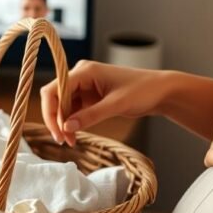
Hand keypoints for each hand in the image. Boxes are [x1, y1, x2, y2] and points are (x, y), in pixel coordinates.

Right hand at [41, 60, 165, 146]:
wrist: (160, 91)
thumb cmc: (143, 91)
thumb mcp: (117, 105)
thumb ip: (91, 115)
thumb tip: (66, 127)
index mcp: (85, 71)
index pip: (54, 89)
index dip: (52, 111)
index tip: (59, 132)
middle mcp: (81, 75)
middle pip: (55, 97)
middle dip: (56, 119)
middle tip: (63, 140)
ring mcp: (85, 86)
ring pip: (63, 105)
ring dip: (64, 123)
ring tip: (71, 141)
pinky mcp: (90, 96)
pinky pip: (73, 109)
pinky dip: (73, 122)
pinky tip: (75, 135)